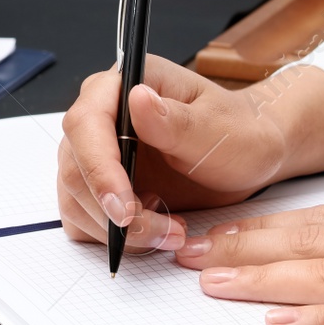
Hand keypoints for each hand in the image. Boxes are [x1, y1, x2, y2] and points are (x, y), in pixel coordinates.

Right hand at [57, 57, 323, 252]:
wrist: (247, 156)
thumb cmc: (237, 132)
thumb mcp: (217, 128)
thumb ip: (175, 120)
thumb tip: (137, 99)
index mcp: (122, 86)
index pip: (86, 124)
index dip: (99, 170)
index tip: (125, 208)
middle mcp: (100, 118)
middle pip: (76, 170)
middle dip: (115, 212)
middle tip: (164, 230)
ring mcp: (94, 154)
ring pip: (76, 201)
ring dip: (119, 231)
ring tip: (171, 231)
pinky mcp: (98, 187)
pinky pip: (83, 220)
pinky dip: (114, 238)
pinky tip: (155, 230)